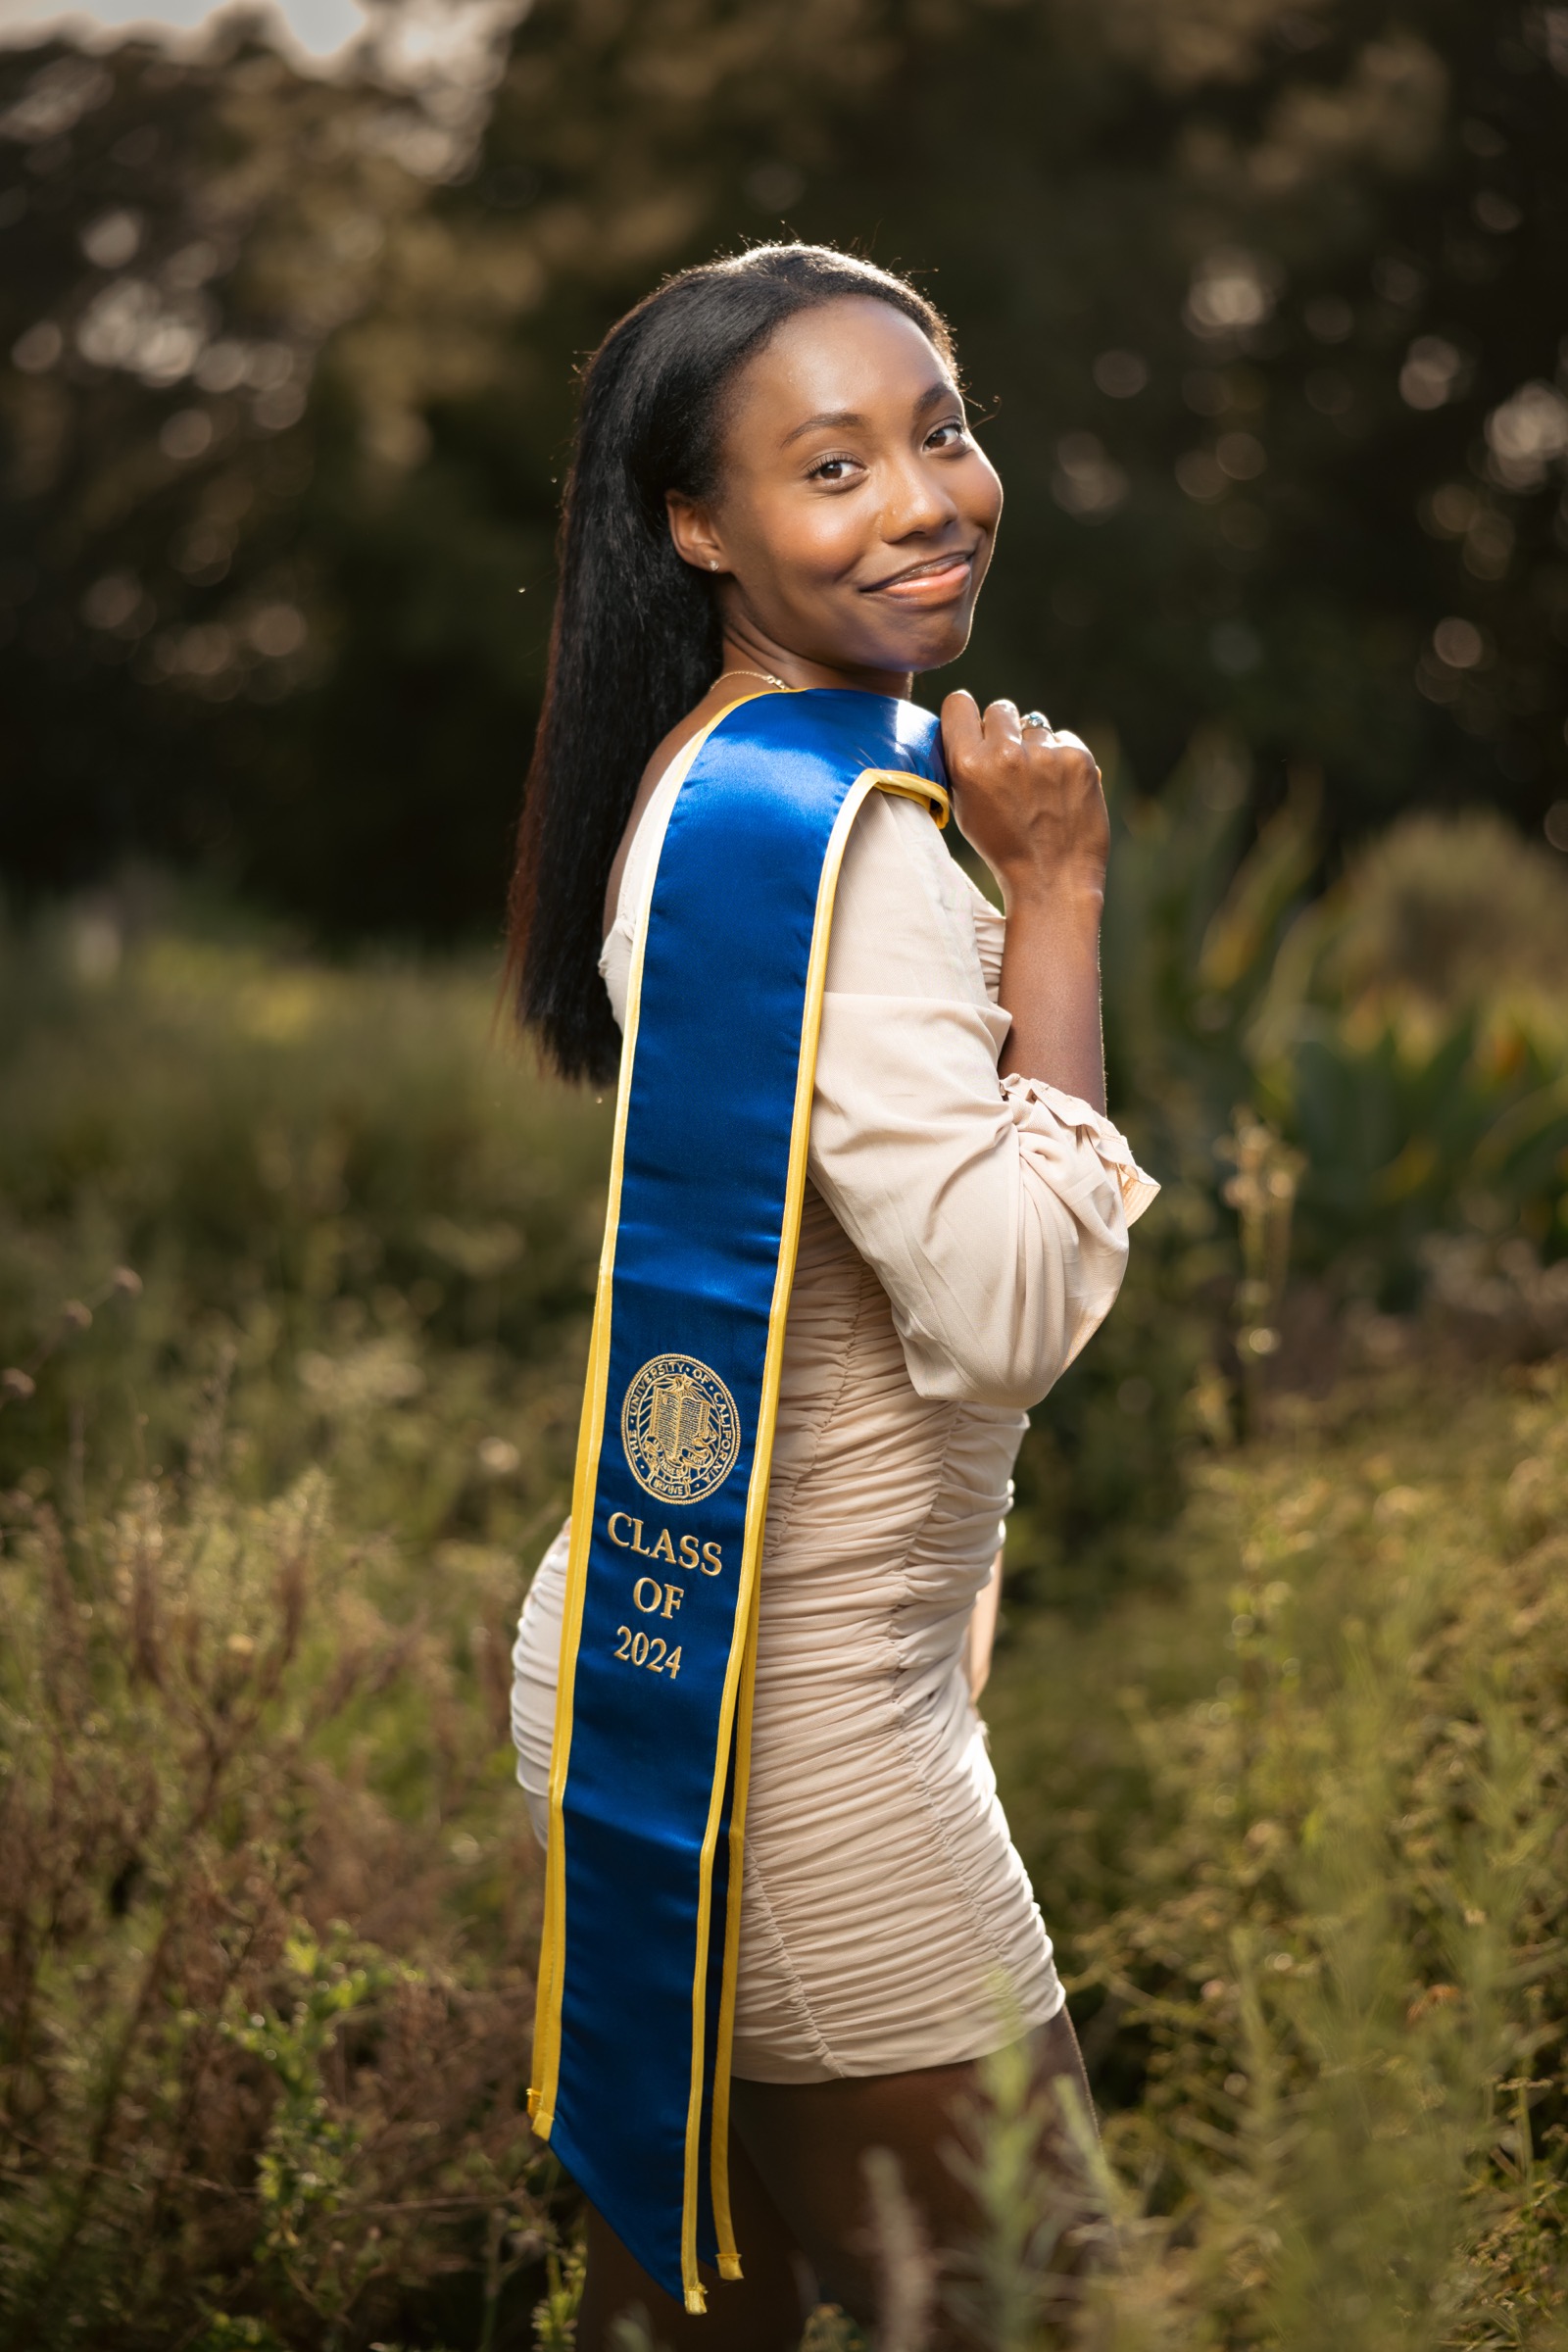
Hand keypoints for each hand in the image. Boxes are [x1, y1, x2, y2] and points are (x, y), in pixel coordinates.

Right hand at [940, 692, 1108, 906]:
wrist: (1052, 880)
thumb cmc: (1003, 848)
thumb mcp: (964, 808)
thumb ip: (964, 763)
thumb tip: (972, 727)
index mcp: (968, 765)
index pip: (959, 703)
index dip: (966, 716)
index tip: (974, 729)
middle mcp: (1005, 754)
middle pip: (1000, 708)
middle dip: (1003, 730)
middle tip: (1010, 763)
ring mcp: (1045, 754)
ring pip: (1035, 726)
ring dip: (1035, 748)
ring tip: (1039, 786)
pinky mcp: (1078, 757)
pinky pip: (1064, 739)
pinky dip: (1063, 759)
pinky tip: (1060, 790)